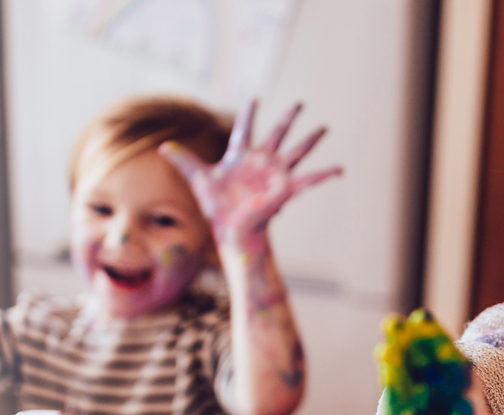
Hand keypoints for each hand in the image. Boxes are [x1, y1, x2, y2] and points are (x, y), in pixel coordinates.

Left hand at [158, 99, 341, 247]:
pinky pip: (309, 179)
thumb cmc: (216, 204)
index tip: (254, 98)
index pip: (245, 128)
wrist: (231, 228)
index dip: (249, 113)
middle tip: (300, 102)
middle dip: (288, 118)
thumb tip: (163, 147)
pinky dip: (325, 174)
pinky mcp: (285, 188)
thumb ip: (184, 160)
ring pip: (296, 151)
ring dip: (310, 140)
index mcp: (241, 155)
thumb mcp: (199, 178)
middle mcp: (261, 160)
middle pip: (277, 133)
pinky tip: (340, 169)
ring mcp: (275, 173)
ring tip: (324, 128)